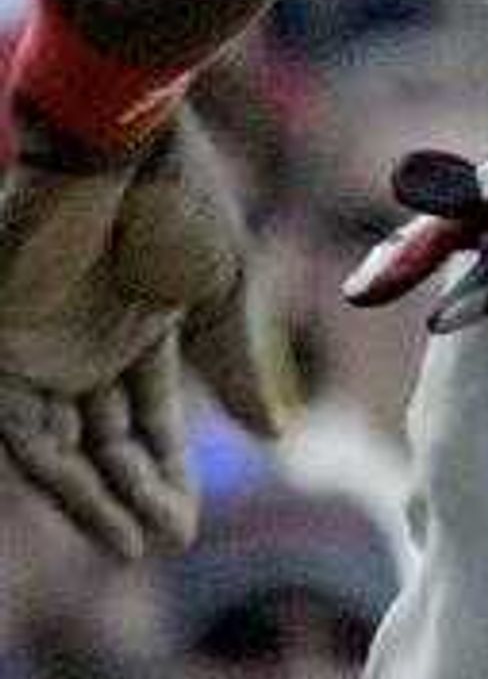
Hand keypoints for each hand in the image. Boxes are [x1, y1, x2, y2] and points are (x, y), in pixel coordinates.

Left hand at [0, 119, 291, 558]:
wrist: (116, 136)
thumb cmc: (179, 196)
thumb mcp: (220, 284)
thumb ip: (233, 359)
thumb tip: (270, 435)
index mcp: (139, 331)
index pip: (149, 422)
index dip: (169, 473)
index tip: (185, 525)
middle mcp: (84, 350)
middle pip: (104, 444)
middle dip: (135, 495)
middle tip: (166, 540)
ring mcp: (38, 352)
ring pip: (63, 449)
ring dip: (94, 499)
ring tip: (133, 542)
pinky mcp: (0, 351)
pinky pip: (24, 433)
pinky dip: (59, 476)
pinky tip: (96, 510)